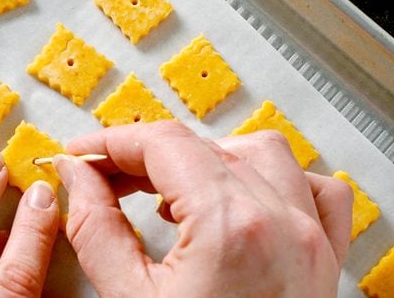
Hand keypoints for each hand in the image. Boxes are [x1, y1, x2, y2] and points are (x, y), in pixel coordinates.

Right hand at [55, 120, 352, 297]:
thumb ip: (95, 226)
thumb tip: (79, 177)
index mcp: (231, 228)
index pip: (162, 144)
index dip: (111, 142)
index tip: (83, 153)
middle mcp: (282, 224)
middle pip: (202, 145)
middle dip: (145, 154)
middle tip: (107, 177)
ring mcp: (311, 240)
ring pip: (261, 153)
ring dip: (207, 158)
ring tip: (170, 191)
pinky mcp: (322, 259)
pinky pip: (314, 190)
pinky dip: (272, 179)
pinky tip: (239, 198)